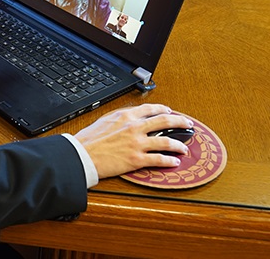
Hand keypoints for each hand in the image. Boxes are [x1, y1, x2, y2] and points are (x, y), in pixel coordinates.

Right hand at [73, 104, 194, 178]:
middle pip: (165, 121)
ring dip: (179, 144)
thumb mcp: (104, 121)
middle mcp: (134, 127)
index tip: (169, 111)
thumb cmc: (89, 140)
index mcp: (125, 116)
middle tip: (187, 124)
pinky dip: (170, 160)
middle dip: (180, 122)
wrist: (81, 154)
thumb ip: (120, 118)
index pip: (150, 109)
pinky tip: (175, 161)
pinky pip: (159, 159)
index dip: (163, 109)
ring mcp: (137, 143)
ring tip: (185, 147)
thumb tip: (129, 118)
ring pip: (167, 141)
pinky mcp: (137, 159)